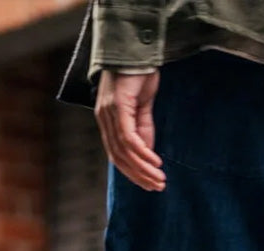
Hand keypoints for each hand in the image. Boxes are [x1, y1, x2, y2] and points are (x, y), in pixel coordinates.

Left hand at [95, 69, 165, 191]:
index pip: (117, 155)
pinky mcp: (118, 105)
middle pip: (119, 157)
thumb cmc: (138, 75)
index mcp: (107, 120)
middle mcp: (104, 118)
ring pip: (124, 151)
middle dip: (139, 176)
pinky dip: (142, 152)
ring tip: (159, 179)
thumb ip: (143, 129)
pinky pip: (128, 137)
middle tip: (157, 187)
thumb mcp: (142, 106)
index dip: (133, 173)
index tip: (150, 185)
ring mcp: (108, 112)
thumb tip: (146, 153)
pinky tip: (155, 162)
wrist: (136, 49)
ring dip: (143, 168)